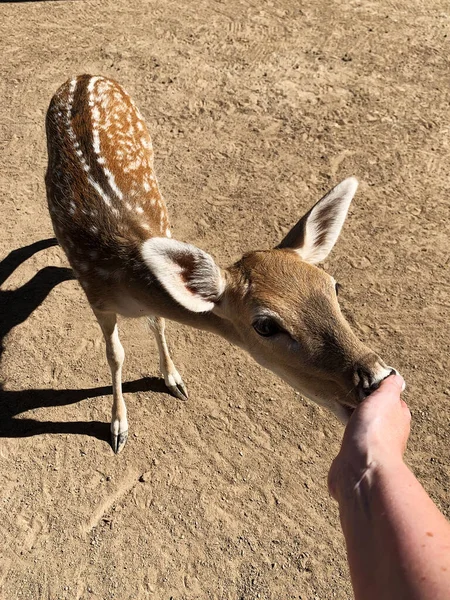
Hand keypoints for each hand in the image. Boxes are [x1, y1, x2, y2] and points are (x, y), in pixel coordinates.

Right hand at [328, 374, 409, 501]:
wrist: (360, 468)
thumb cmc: (374, 431)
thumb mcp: (385, 398)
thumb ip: (390, 386)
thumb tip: (396, 378)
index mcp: (398, 419)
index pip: (393, 401)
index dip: (381, 391)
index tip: (366, 383)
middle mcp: (388, 435)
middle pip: (378, 416)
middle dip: (366, 407)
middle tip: (350, 395)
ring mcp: (371, 449)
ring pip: (363, 430)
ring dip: (354, 423)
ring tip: (341, 410)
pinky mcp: (354, 460)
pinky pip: (350, 445)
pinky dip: (345, 439)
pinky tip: (337, 433)